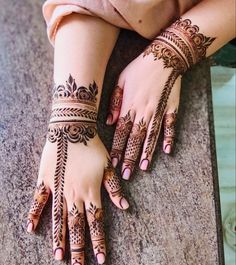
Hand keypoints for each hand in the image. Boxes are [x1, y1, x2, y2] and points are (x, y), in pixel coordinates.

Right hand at [26, 75, 128, 264]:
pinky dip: (34, 214)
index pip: (96, 222)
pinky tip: (31, 229)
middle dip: (78, 249)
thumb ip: (114, 188)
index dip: (99, 241)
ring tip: (59, 258)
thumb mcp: (108, 165)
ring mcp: (58, 188)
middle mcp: (74, 193)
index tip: (101, 259)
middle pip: (76, 226)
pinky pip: (38, 200)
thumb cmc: (92, 146)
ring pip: (58, 218)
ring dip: (59, 239)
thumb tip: (125, 207)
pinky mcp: (45, 180)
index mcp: (91, 190)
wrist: (72, 127)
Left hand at [106, 53, 180, 179]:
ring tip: (143, 168)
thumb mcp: (120, 80)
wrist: (163, 56)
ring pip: (151, 136)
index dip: (117, 149)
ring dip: (146, 153)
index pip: (121, 133)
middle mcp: (143, 112)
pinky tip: (167, 151)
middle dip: (129, 158)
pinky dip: (169, 138)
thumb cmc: (139, 68)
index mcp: (129, 106)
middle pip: (135, 139)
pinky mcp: (171, 109)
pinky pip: (170, 126)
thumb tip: (110, 121)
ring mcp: (158, 111)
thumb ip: (114, 102)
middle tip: (126, 174)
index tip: (113, 163)